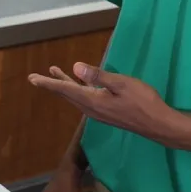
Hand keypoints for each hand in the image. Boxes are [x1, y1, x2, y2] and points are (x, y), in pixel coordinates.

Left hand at [28, 63, 180, 142]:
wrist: (158, 124)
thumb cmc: (143, 101)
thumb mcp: (121, 84)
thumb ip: (98, 76)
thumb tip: (75, 66)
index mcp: (92, 100)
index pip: (65, 89)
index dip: (48, 83)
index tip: (32, 79)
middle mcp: (91, 108)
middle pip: (67, 94)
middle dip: (52, 84)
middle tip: (36, 78)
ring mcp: (99, 112)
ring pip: (76, 96)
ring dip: (64, 85)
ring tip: (55, 74)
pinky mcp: (106, 112)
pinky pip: (85, 99)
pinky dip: (78, 89)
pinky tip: (81, 83)